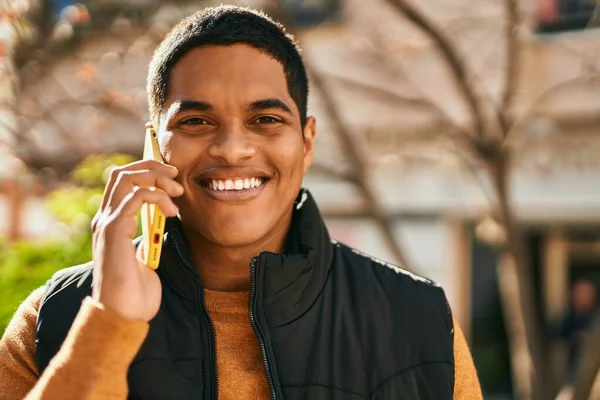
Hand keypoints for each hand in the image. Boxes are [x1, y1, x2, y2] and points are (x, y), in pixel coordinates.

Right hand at [91, 160, 183, 321]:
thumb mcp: (146, 255)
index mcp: (111, 223)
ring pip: (126, 178)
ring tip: (177, 191)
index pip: (122, 182)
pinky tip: (172, 212)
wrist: (124, 316)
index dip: (145, 170)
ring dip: (156, 177)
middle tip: (176, 174)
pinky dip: (158, 197)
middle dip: (151, 166)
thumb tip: (163, 217)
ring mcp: (106, 223)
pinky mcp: (113, 230)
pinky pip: (136, 196)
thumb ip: (148, 235)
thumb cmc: (136, 292)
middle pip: (122, 173)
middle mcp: (104, 219)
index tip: (171, 174)